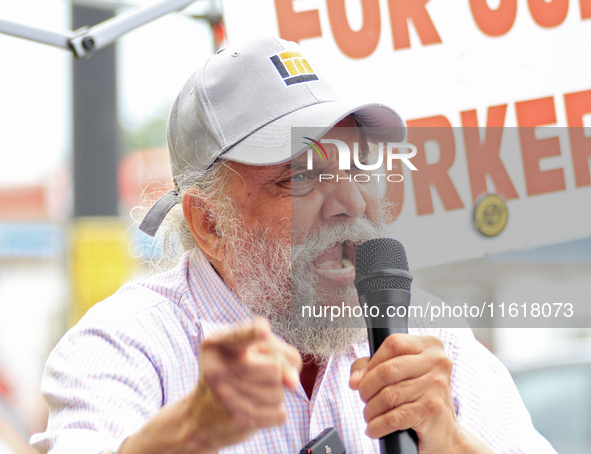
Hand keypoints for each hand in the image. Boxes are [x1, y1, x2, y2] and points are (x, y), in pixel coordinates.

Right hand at [119, 318, 301, 453]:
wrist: (191, 423)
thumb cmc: (218, 381)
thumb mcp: (231, 354)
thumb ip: (269, 351)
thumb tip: (294, 377)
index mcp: (214, 346)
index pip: (240, 334)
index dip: (252, 332)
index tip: (263, 331)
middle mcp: (217, 370)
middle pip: (274, 367)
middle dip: (276, 373)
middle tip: (259, 378)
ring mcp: (225, 398)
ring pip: (279, 391)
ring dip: (273, 396)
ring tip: (251, 395)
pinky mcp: (236, 421)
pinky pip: (278, 413)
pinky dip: (272, 414)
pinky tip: (252, 410)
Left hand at [349, 334, 459, 453]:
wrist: (444, 432)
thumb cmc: (417, 397)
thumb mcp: (398, 374)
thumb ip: (371, 367)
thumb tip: (355, 380)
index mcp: (430, 346)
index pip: (393, 344)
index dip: (372, 363)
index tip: (361, 379)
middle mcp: (437, 362)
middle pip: (387, 370)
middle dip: (367, 388)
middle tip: (364, 399)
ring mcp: (437, 385)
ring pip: (389, 395)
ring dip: (371, 410)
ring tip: (369, 416)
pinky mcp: (432, 409)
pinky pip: (395, 416)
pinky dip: (378, 425)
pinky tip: (374, 429)